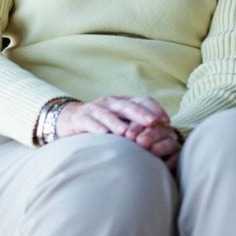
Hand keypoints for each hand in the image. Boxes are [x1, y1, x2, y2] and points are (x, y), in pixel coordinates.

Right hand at [55, 95, 180, 167]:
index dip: (154, 109)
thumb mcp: (121, 120)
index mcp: (123, 102)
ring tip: (126, 132)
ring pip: (107, 114)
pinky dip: (96, 127)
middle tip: (153, 123)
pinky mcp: (80, 119)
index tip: (166, 122)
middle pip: (127, 106)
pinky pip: (88, 122)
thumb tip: (165, 132)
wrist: (70, 119)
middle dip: (141, 114)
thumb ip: (138, 124)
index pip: (142, 100)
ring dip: (117, 123)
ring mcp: (94, 109)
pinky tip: (103, 134)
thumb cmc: (102, 123)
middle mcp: (110, 103)